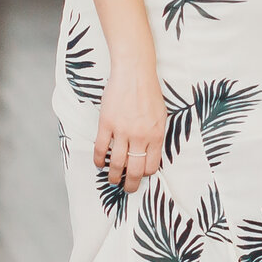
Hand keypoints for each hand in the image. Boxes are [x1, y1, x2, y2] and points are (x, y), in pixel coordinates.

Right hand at [94, 67, 165, 191]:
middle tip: (127, 189)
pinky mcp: (107, 124)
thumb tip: (151, 153)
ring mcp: (122, 131)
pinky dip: (99, 160)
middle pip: (135, 170)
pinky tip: (99, 163)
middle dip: (130, 184)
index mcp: (156, 136)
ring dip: (113, 176)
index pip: (151, 166)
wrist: (134, 72)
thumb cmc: (149, 92)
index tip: (140, 175)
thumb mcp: (161, 116)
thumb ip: (156, 135)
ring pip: (117, 163)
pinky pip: (101, 148)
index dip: (145, 174)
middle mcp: (140, 137)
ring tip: (112, 180)